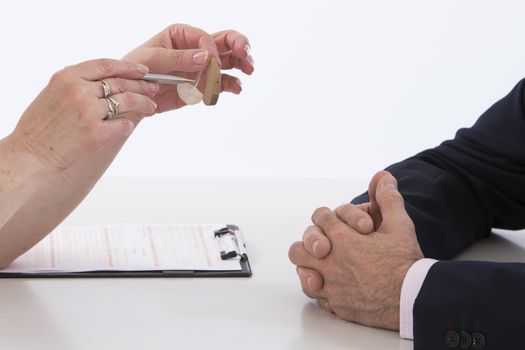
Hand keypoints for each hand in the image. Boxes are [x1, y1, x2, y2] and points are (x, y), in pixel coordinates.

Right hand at [10, 58, 157, 171]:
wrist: (30, 155)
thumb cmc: (40, 127)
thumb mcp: (52, 93)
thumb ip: (75, 83)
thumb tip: (102, 80)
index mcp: (67, 77)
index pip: (105, 65)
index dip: (128, 66)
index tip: (142, 70)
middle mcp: (79, 91)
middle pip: (120, 83)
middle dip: (142, 85)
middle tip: (154, 88)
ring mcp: (88, 112)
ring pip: (127, 102)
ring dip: (143, 103)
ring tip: (151, 107)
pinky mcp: (96, 134)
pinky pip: (122, 125)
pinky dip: (128, 125)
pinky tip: (128, 126)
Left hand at [123, 24, 253, 111]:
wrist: (134, 98)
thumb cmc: (137, 72)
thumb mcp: (153, 60)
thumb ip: (179, 58)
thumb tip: (206, 56)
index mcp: (182, 35)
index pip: (205, 37)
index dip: (210, 50)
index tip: (209, 64)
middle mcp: (195, 48)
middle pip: (225, 42)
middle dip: (239, 46)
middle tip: (246, 54)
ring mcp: (202, 67)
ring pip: (229, 61)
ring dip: (241, 64)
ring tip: (249, 70)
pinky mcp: (204, 84)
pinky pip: (222, 83)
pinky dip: (231, 85)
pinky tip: (237, 88)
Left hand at [288, 171, 423, 329]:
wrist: (413, 298)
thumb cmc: (405, 261)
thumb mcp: (399, 224)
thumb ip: (387, 199)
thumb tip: (383, 177)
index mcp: (342, 238)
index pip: (320, 218)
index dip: (329, 218)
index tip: (338, 224)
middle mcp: (330, 262)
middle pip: (299, 248)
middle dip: (310, 243)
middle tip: (324, 246)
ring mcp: (331, 285)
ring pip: (303, 272)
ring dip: (310, 267)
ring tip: (325, 265)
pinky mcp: (336, 305)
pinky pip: (316, 295)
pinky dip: (322, 289)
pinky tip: (334, 285)